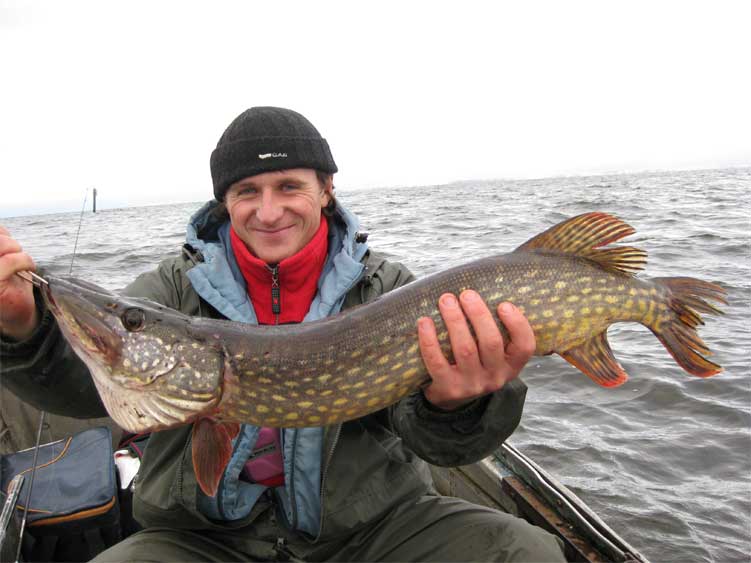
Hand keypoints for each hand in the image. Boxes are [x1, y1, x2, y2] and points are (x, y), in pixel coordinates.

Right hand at [0, 226, 38, 340]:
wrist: (16, 311)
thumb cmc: (9, 280)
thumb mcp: (2, 256)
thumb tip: (1, 227)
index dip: (0, 232)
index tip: (6, 238)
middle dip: (7, 241)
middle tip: (16, 251)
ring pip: (1, 245)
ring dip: (16, 249)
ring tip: (22, 260)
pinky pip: (10, 260)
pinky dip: (24, 260)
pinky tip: (29, 266)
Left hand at [417, 290, 534, 410]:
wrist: (450, 397)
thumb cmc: (473, 361)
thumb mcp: (491, 354)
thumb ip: (492, 330)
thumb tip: (479, 292)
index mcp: (511, 365)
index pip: (525, 346)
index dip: (517, 324)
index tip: (504, 304)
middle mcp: (495, 377)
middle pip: (491, 343)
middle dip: (479, 315)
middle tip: (466, 294)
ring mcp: (472, 385)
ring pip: (465, 349)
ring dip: (455, 321)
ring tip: (446, 300)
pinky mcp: (449, 388)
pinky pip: (437, 362)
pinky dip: (429, 339)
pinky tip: (424, 321)